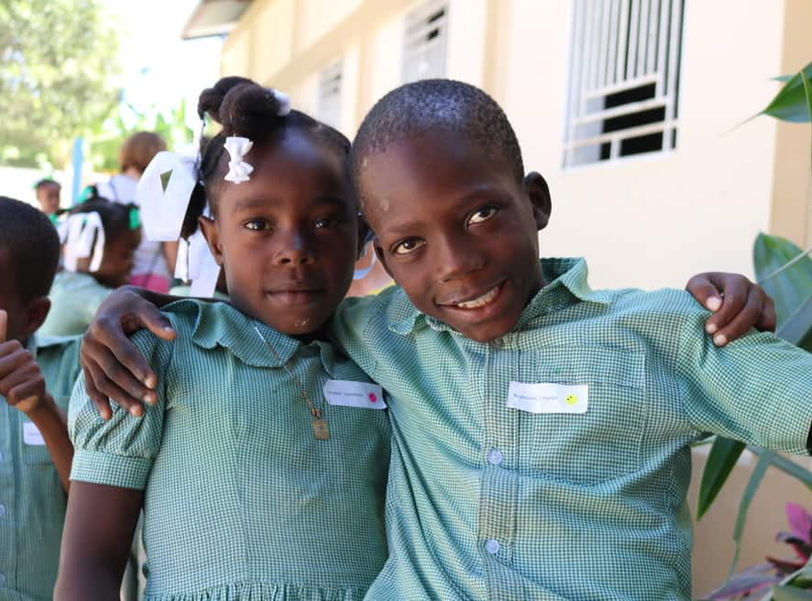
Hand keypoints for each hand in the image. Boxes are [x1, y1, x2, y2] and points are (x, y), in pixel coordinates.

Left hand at [0, 310, 47, 414]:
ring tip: (13, 388)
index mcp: (15, 346)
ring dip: (4, 392)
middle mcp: (26, 354)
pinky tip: (19, 396)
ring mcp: (34, 368)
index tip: (0, 372)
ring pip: (4, 384)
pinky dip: (12, 399)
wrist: (29, 397)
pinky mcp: (39, 383)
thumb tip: (1, 310)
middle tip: (5, 382)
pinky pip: (13, 394)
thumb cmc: (7, 376)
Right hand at [80, 287, 175, 419]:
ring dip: (120, 399)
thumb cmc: (133, 306)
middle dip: (133, 388)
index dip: (139, 367)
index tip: (155, 382)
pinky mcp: (85, 365)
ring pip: (102, 382)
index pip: (123, 351)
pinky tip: (108, 416)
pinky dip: (98, 401)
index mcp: (104, 326)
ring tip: (140, 413)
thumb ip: (158, 321)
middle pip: (112, 371)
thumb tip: (173, 335)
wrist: (112, 305)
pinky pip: (90, 386)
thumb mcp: (145, 307)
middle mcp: (90, 342)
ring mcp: (86, 355)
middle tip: (154, 400)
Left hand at [685, 272, 775, 345]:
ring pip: (765, 320)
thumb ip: (702, 291)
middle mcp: (755, 290)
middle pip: (751, 311)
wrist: (713, 301)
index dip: (723, 316)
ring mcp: (766, 303)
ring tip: (728, 346)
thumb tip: (715, 305)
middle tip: (717, 342)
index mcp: (737, 281)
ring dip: (746, 334)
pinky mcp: (770, 316)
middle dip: (734, 328)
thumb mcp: (695, 286)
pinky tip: (741, 345)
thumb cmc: (702, 294)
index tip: (709, 330)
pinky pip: (770, 328)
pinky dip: (759, 337)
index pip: (735, 299)